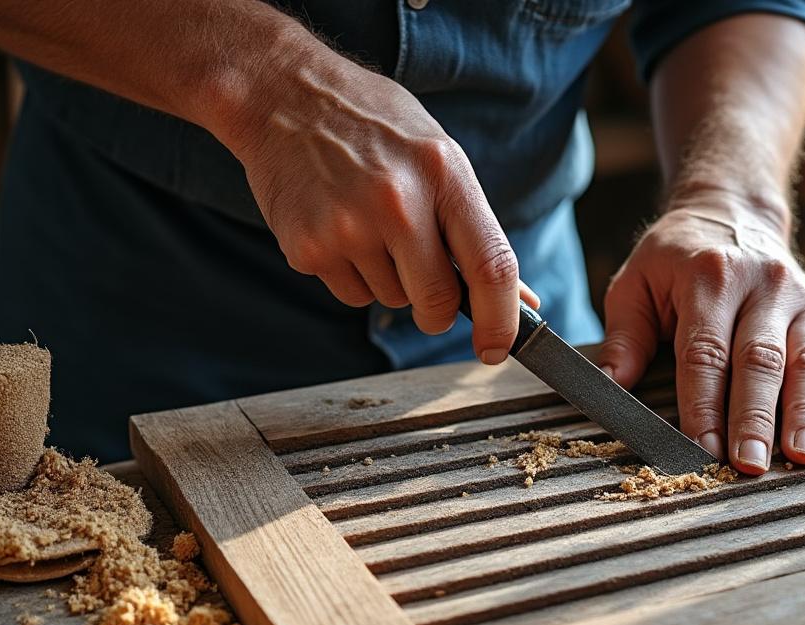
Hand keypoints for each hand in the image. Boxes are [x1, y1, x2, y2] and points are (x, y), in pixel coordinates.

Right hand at [217, 41, 534, 363]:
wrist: (283, 96)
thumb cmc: (373, 126)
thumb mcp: (439, 157)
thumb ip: (476, 227)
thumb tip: (521, 297)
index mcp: (443, 174)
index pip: (490, 265)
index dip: (502, 320)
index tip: (497, 348)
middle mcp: (398, 201)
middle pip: (438, 300)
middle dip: (438, 310)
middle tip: (427, 287)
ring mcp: (348, 226)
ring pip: (391, 300)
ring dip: (389, 280)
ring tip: (367, 222)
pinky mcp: (308, 247)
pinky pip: (350, 294)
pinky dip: (352, 275)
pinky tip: (339, 226)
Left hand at [597, 198, 804, 474]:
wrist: (729, 208)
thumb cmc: (674, 257)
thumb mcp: (635, 281)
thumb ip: (625, 335)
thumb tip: (611, 387)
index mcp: (709, 279)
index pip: (706, 352)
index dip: (703, 403)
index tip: (701, 447)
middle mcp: (761, 286)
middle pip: (760, 361)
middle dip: (755, 416)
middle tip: (750, 464)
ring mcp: (800, 300)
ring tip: (803, 456)